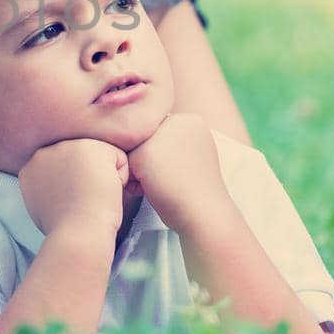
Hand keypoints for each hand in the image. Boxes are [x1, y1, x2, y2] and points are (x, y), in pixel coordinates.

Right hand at [17, 138, 129, 239]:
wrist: (76, 234)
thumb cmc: (64, 228)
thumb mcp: (42, 205)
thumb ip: (47, 187)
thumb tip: (59, 185)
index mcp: (31, 166)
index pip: (63, 166)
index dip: (73, 187)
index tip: (71, 204)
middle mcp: (46, 151)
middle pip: (80, 159)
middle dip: (86, 178)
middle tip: (82, 202)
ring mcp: (68, 146)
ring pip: (99, 157)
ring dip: (102, 177)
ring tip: (92, 198)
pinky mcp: (92, 146)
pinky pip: (118, 158)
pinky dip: (119, 178)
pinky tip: (105, 193)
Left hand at [126, 112, 225, 228]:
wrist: (206, 213)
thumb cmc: (198, 192)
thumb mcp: (193, 155)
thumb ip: (174, 141)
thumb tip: (148, 142)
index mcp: (192, 120)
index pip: (161, 133)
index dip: (164, 157)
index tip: (180, 174)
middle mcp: (177, 120)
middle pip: (146, 139)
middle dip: (151, 161)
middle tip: (171, 181)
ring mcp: (161, 134)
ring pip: (135, 150)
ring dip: (142, 170)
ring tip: (163, 185)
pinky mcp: (146, 151)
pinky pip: (127, 163)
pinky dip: (136, 181)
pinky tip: (154, 190)